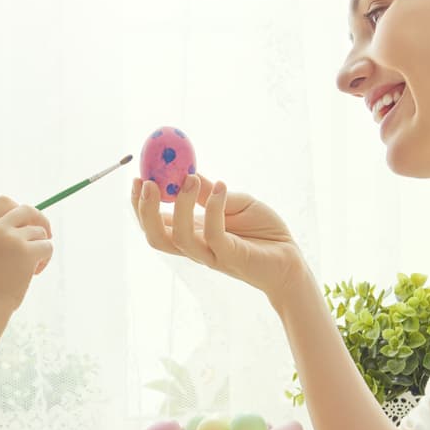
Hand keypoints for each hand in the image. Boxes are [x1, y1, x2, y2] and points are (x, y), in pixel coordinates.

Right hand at [0, 196, 54, 309]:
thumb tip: (24, 221)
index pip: (4, 201)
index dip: (18, 209)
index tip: (26, 222)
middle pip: (27, 209)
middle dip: (40, 219)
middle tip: (46, 234)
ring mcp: (12, 238)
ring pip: (40, 232)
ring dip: (40, 248)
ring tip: (31, 268)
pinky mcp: (27, 251)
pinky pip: (47, 246)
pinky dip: (46, 259)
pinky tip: (34, 272)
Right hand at [131, 174, 303, 301]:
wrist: (291, 258)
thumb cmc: (263, 232)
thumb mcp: (235, 202)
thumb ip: (210, 193)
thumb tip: (186, 172)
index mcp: (192, 233)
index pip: (155, 223)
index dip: (140, 204)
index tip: (139, 177)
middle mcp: (196, 246)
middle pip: (156, 237)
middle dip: (145, 211)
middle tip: (148, 183)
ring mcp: (211, 254)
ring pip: (180, 238)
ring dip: (179, 207)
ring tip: (188, 179)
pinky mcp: (232, 257)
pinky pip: (214, 236)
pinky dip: (214, 209)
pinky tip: (222, 187)